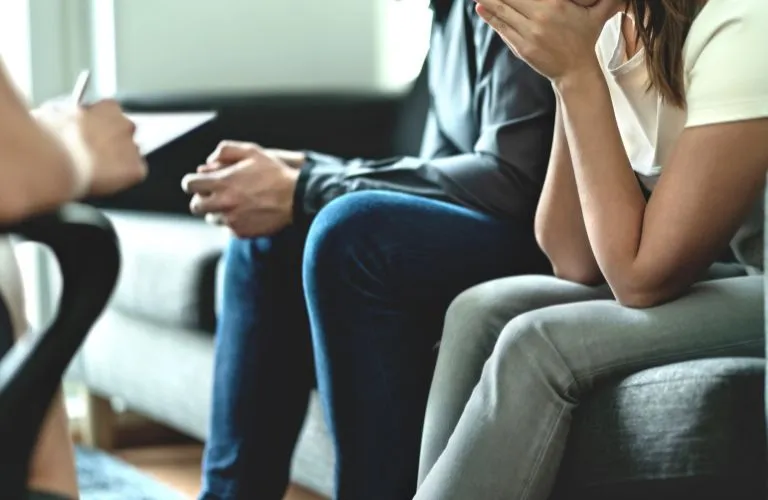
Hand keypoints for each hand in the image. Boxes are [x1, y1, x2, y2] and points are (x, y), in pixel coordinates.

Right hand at [34, 99, 146, 196]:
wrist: (55, 161)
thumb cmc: (48, 138)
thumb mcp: (53, 114)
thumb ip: (66, 115)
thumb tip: (59, 119)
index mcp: (108, 108)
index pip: (113, 116)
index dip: (100, 128)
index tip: (90, 137)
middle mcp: (126, 124)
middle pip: (124, 136)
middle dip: (111, 145)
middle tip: (92, 157)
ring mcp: (133, 148)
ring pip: (130, 156)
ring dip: (117, 162)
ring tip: (94, 171)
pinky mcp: (135, 170)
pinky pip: (133, 175)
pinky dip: (122, 179)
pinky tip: (104, 180)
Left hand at [181, 141, 299, 237]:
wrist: (296, 198)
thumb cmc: (274, 173)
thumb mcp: (252, 151)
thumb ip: (226, 150)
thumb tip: (209, 161)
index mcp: (222, 182)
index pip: (189, 184)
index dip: (192, 182)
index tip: (200, 182)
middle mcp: (223, 203)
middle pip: (195, 206)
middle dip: (202, 199)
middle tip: (215, 194)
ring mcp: (231, 220)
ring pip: (211, 218)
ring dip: (218, 211)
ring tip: (235, 203)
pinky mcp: (241, 232)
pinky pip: (228, 228)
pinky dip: (234, 221)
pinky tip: (247, 213)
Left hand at [474, 0, 620, 81]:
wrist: (576, 71)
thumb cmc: (584, 39)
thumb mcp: (596, 14)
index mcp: (556, 4)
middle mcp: (541, 17)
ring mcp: (529, 33)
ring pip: (502, 11)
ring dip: (487, 0)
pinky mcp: (521, 47)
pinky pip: (503, 28)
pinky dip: (491, 17)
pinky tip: (481, 7)